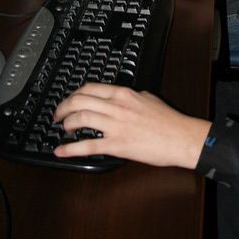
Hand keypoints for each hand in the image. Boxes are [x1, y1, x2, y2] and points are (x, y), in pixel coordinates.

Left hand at [53, 83, 209, 167]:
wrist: (180, 137)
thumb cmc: (168, 120)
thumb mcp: (147, 98)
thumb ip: (129, 97)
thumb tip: (119, 99)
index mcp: (124, 94)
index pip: (91, 88)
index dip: (74, 94)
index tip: (68, 100)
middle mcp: (117, 106)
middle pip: (80, 100)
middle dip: (64, 107)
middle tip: (58, 115)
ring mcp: (116, 125)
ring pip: (81, 118)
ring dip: (67, 123)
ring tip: (63, 129)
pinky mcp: (117, 145)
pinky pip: (88, 146)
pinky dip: (71, 149)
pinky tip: (61, 151)